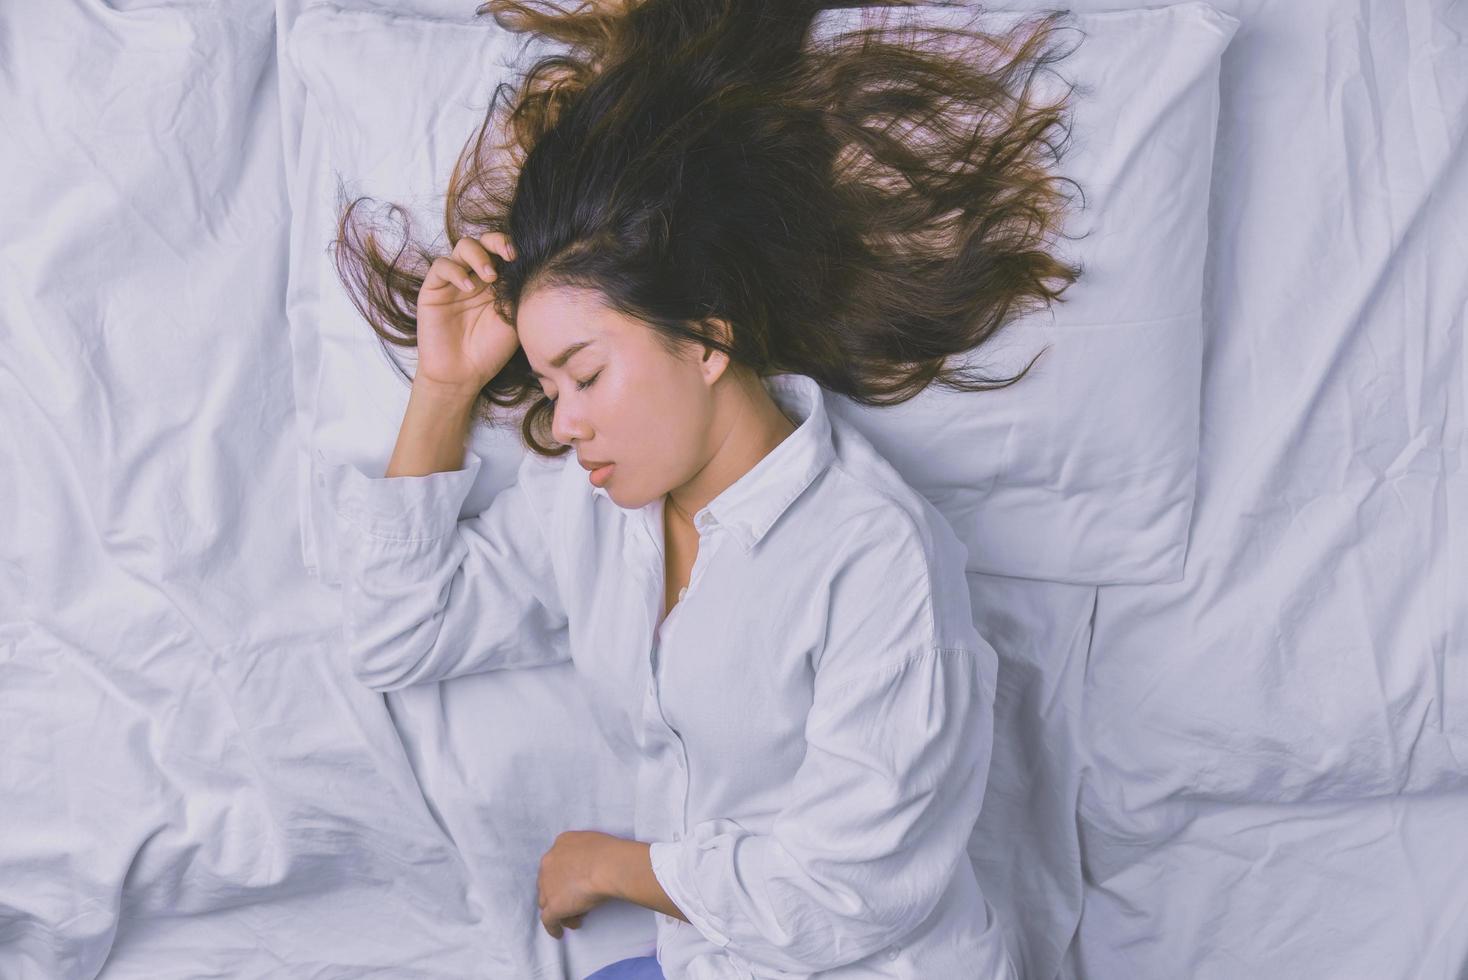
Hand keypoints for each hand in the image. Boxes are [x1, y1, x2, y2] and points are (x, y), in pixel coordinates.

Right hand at [415, 231, 520, 391]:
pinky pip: (441, 267)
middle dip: (496, 241)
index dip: (510, 246)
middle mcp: (475, 276)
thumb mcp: (513, 318)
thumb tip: (526, 265)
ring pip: (462, 247)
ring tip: (490, 276)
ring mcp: (454, 281)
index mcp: (497, 281)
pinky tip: (468, 287)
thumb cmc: (490, 350)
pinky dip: (456, 271)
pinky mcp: (433, 289)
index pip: (502, 251)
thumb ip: (516, 291)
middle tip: (508, 255)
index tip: (520, 256)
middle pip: (483, 241)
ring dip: (478, 255)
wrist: (463, 375)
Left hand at [537, 830, 618, 938]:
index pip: (557, 862)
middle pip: (548, 882)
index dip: (564, 875)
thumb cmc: (610, 852)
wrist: (608, 865)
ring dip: (560, 909)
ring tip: (575, 918)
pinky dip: (553, 927)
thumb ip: (585, 851)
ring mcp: (548, 885)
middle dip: (560, 893)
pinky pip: (548, 920)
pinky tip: (560, 933)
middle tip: (576, 901)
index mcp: (561, 844)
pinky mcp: (553, 905)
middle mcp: (549, 863)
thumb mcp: (594, 842)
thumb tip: (591, 863)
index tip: (574, 883)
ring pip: (547, 901)